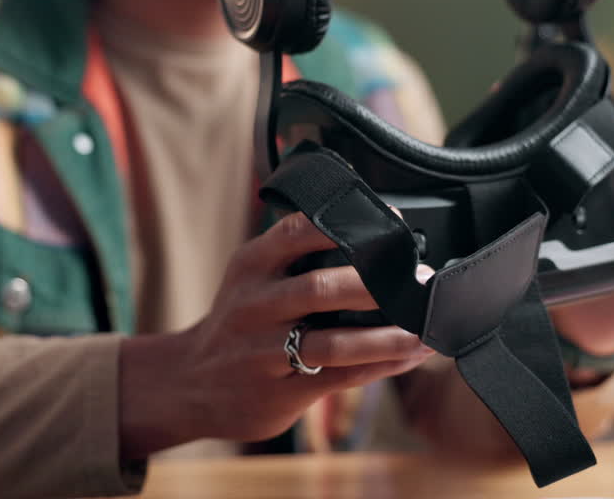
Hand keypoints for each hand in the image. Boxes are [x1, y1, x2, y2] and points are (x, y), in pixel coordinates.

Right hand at [116, 212, 433, 458]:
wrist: (189, 382)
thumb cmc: (238, 323)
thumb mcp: (250, 279)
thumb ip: (295, 258)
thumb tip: (371, 241)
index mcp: (251, 264)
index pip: (300, 230)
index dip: (350, 225)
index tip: (393, 223)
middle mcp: (254, 304)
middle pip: (321, 287)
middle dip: (378, 284)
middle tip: (419, 281)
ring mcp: (264, 350)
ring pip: (335, 341)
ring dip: (388, 336)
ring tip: (424, 330)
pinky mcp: (279, 390)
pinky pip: (340, 377)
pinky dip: (381, 366)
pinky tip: (409, 357)